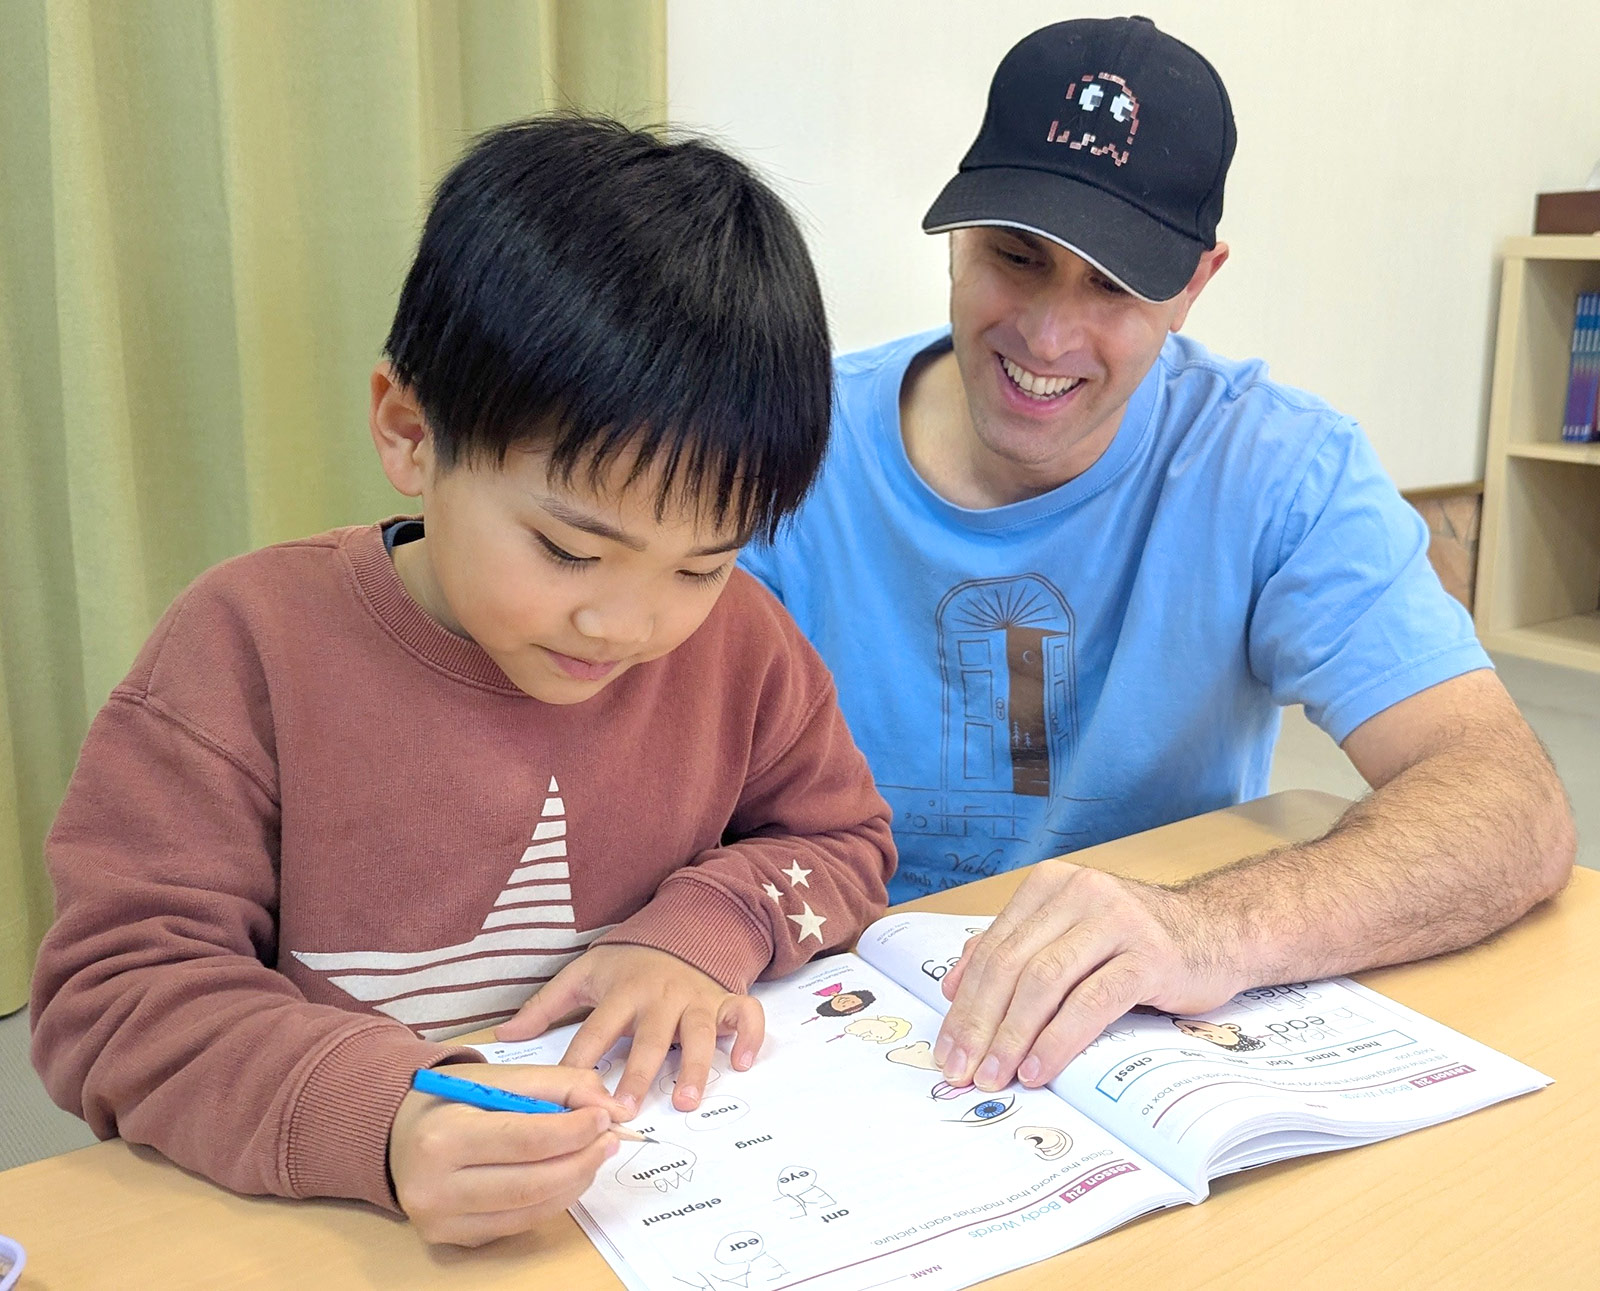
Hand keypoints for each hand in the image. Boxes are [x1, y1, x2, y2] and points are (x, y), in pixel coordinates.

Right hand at [390, 1062, 625, 1246]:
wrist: (395, 1134)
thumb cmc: (450, 1099)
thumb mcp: (497, 1077)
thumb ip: (558, 1085)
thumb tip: (612, 1108)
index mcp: (442, 1137)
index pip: (526, 1139)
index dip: (574, 1131)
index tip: (604, 1117)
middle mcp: (436, 1187)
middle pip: (532, 1183)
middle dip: (582, 1160)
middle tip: (609, 1140)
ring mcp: (442, 1221)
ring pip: (530, 1210)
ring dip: (573, 1182)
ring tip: (593, 1156)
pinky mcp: (453, 1240)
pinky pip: (517, 1225)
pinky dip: (551, 1201)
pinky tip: (564, 1176)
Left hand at [495, 945, 764, 1115]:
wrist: (680, 929)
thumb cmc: (627, 963)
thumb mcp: (584, 975)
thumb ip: (545, 1007)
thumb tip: (503, 1038)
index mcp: (623, 992)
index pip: (598, 1031)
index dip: (584, 1063)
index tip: (572, 1098)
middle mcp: (661, 996)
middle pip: (651, 1038)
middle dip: (640, 1074)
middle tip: (628, 1109)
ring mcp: (697, 999)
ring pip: (701, 1033)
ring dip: (696, 1066)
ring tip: (687, 1101)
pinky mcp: (726, 1000)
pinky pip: (747, 1015)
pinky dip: (750, 1037)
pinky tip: (744, 1064)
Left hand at [934, 861, 1240, 1090]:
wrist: (1220, 933)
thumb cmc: (1137, 941)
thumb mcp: (1069, 935)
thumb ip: (1014, 949)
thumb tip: (951, 986)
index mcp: (1049, 886)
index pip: (992, 950)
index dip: (963, 1003)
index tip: (947, 1048)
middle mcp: (1078, 893)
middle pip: (1011, 966)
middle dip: (980, 1024)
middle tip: (963, 1070)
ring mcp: (1115, 921)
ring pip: (1044, 983)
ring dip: (1012, 1037)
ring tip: (995, 1076)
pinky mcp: (1148, 955)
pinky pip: (1090, 1002)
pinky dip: (1058, 1040)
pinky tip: (1040, 1068)